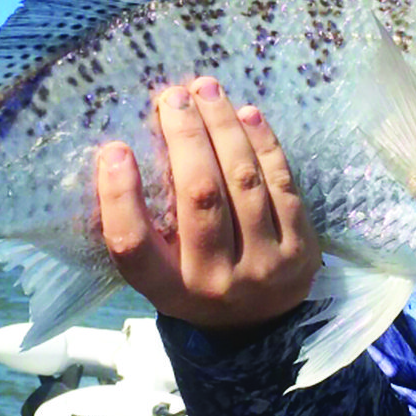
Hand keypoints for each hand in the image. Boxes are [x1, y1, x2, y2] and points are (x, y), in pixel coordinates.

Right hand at [96, 76, 320, 330]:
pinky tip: (246, 113)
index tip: (114, 148)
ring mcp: (263, 264)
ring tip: (207, 90)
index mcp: (167, 289)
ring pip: (243, 180)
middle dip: (185, 137)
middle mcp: (214, 280)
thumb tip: (126, 147)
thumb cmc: (195, 280)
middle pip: (199, 196)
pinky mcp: (301, 247)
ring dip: (223, 127)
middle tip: (172, 96)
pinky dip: (263, 142)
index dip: (119, 196)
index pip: (133, 245)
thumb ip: (145, 226)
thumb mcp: (161, 272)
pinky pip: (281, 182)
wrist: (262, 326)